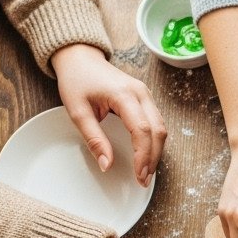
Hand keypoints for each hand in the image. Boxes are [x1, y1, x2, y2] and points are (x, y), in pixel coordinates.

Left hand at [52, 43, 166, 186]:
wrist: (80, 58)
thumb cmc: (77, 80)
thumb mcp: (78, 112)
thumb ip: (93, 139)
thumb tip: (107, 164)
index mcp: (124, 94)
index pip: (142, 130)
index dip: (143, 156)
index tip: (138, 175)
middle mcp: (141, 93)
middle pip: (158, 130)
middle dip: (153, 158)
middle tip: (143, 180)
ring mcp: (145, 94)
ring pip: (161, 127)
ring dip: (156, 151)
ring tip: (145, 172)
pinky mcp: (144, 98)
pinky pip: (156, 122)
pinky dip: (154, 141)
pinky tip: (146, 155)